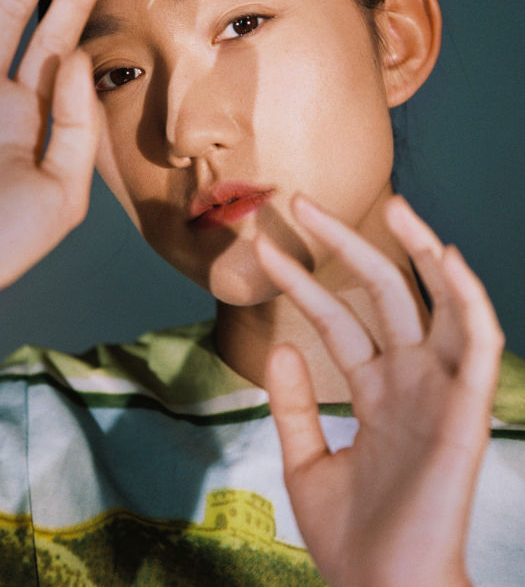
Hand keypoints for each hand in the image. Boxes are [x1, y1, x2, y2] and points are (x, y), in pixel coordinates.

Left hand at [255, 195, 502, 586]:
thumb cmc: (352, 541)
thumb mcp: (307, 462)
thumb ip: (294, 405)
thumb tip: (280, 346)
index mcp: (378, 392)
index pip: (339, 319)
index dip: (303, 283)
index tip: (264, 250)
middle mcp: (412, 380)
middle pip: (384, 294)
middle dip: (346, 244)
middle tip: (300, 201)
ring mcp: (441, 390)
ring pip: (440, 301)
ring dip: (419, 250)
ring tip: (391, 204)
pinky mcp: (468, 409)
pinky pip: (480, 340)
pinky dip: (468, 295)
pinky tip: (444, 254)